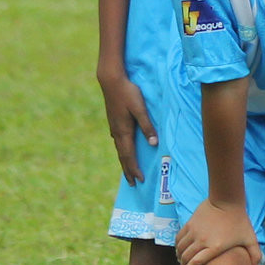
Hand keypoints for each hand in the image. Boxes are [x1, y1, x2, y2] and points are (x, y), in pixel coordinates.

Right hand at [97, 68, 156, 183]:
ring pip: (120, 149)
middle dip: (128, 170)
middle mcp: (117, 132)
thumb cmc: (128, 93)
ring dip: (124, 162)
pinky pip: (118, 142)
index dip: (135, 169)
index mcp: (123, 131)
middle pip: (123, 156)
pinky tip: (124, 150)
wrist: (111, 80)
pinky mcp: (114, 122)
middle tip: (133, 184)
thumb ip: (147, 126)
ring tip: (128, 172)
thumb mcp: (140, 109)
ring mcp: (113, 127)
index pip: (129, 155)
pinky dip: (122, 151)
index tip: (140, 180)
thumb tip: (154, 143)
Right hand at [176, 201, 259, 264]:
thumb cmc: (239, 221)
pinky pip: (179, 237)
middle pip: (186, 257)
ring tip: (181, 260)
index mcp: (214, 247)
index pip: (196, 263)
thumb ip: (255, 255)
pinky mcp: (189, 224)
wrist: (227, 201)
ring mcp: (194, 232)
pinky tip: (180, 249)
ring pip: (180, 248)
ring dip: (179, 256)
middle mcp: (201, 241)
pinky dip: (177, 245)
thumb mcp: (250, 238)